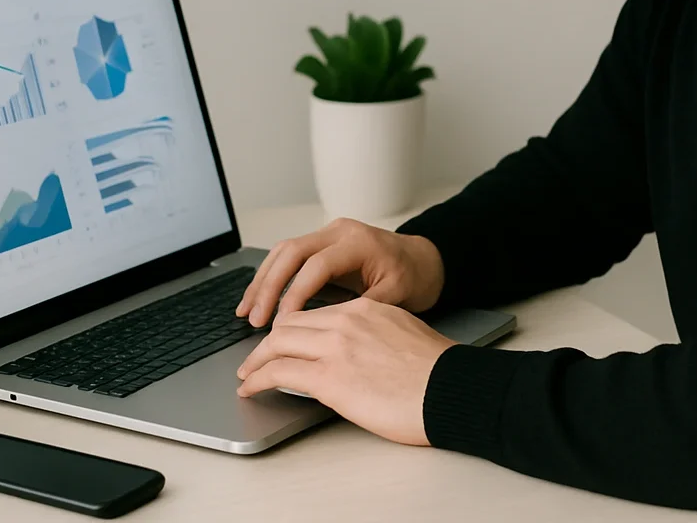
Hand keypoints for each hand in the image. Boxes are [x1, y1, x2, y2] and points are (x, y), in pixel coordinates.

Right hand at [236, 217, 444, 326]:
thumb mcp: (394, 296)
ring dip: (263, 281)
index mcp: (358, 242)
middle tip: (254, 319)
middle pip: (291, 251)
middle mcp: (340, 232)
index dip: (296, 294)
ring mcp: (329, 234)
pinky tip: (256, 298)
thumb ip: (360, 312)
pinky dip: (271, 276)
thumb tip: (326, 335)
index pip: (316, 265)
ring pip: (284, 251)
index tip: (282, 323)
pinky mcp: (322, 243)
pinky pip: (289, 256)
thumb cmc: (412, 277)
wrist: (423, 259)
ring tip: (245, 311)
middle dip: (269, 286)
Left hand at [236, 297, 457, 445]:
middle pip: (289, 322)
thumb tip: (356, 350)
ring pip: (277, 343)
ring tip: (246, 374)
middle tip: (255, 357)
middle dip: (266, 341)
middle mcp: (346, 320)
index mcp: (365, 308)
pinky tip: (251, 387)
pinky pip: (278, 372)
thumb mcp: (401, 333)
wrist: (449, 387)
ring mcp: (336, 347)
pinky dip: (257, 379)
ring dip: (255, 360)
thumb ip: (373, 333)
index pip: (314, 311)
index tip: (281, 339)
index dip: (290, 326)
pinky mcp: (329, 378)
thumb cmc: (435, 371)